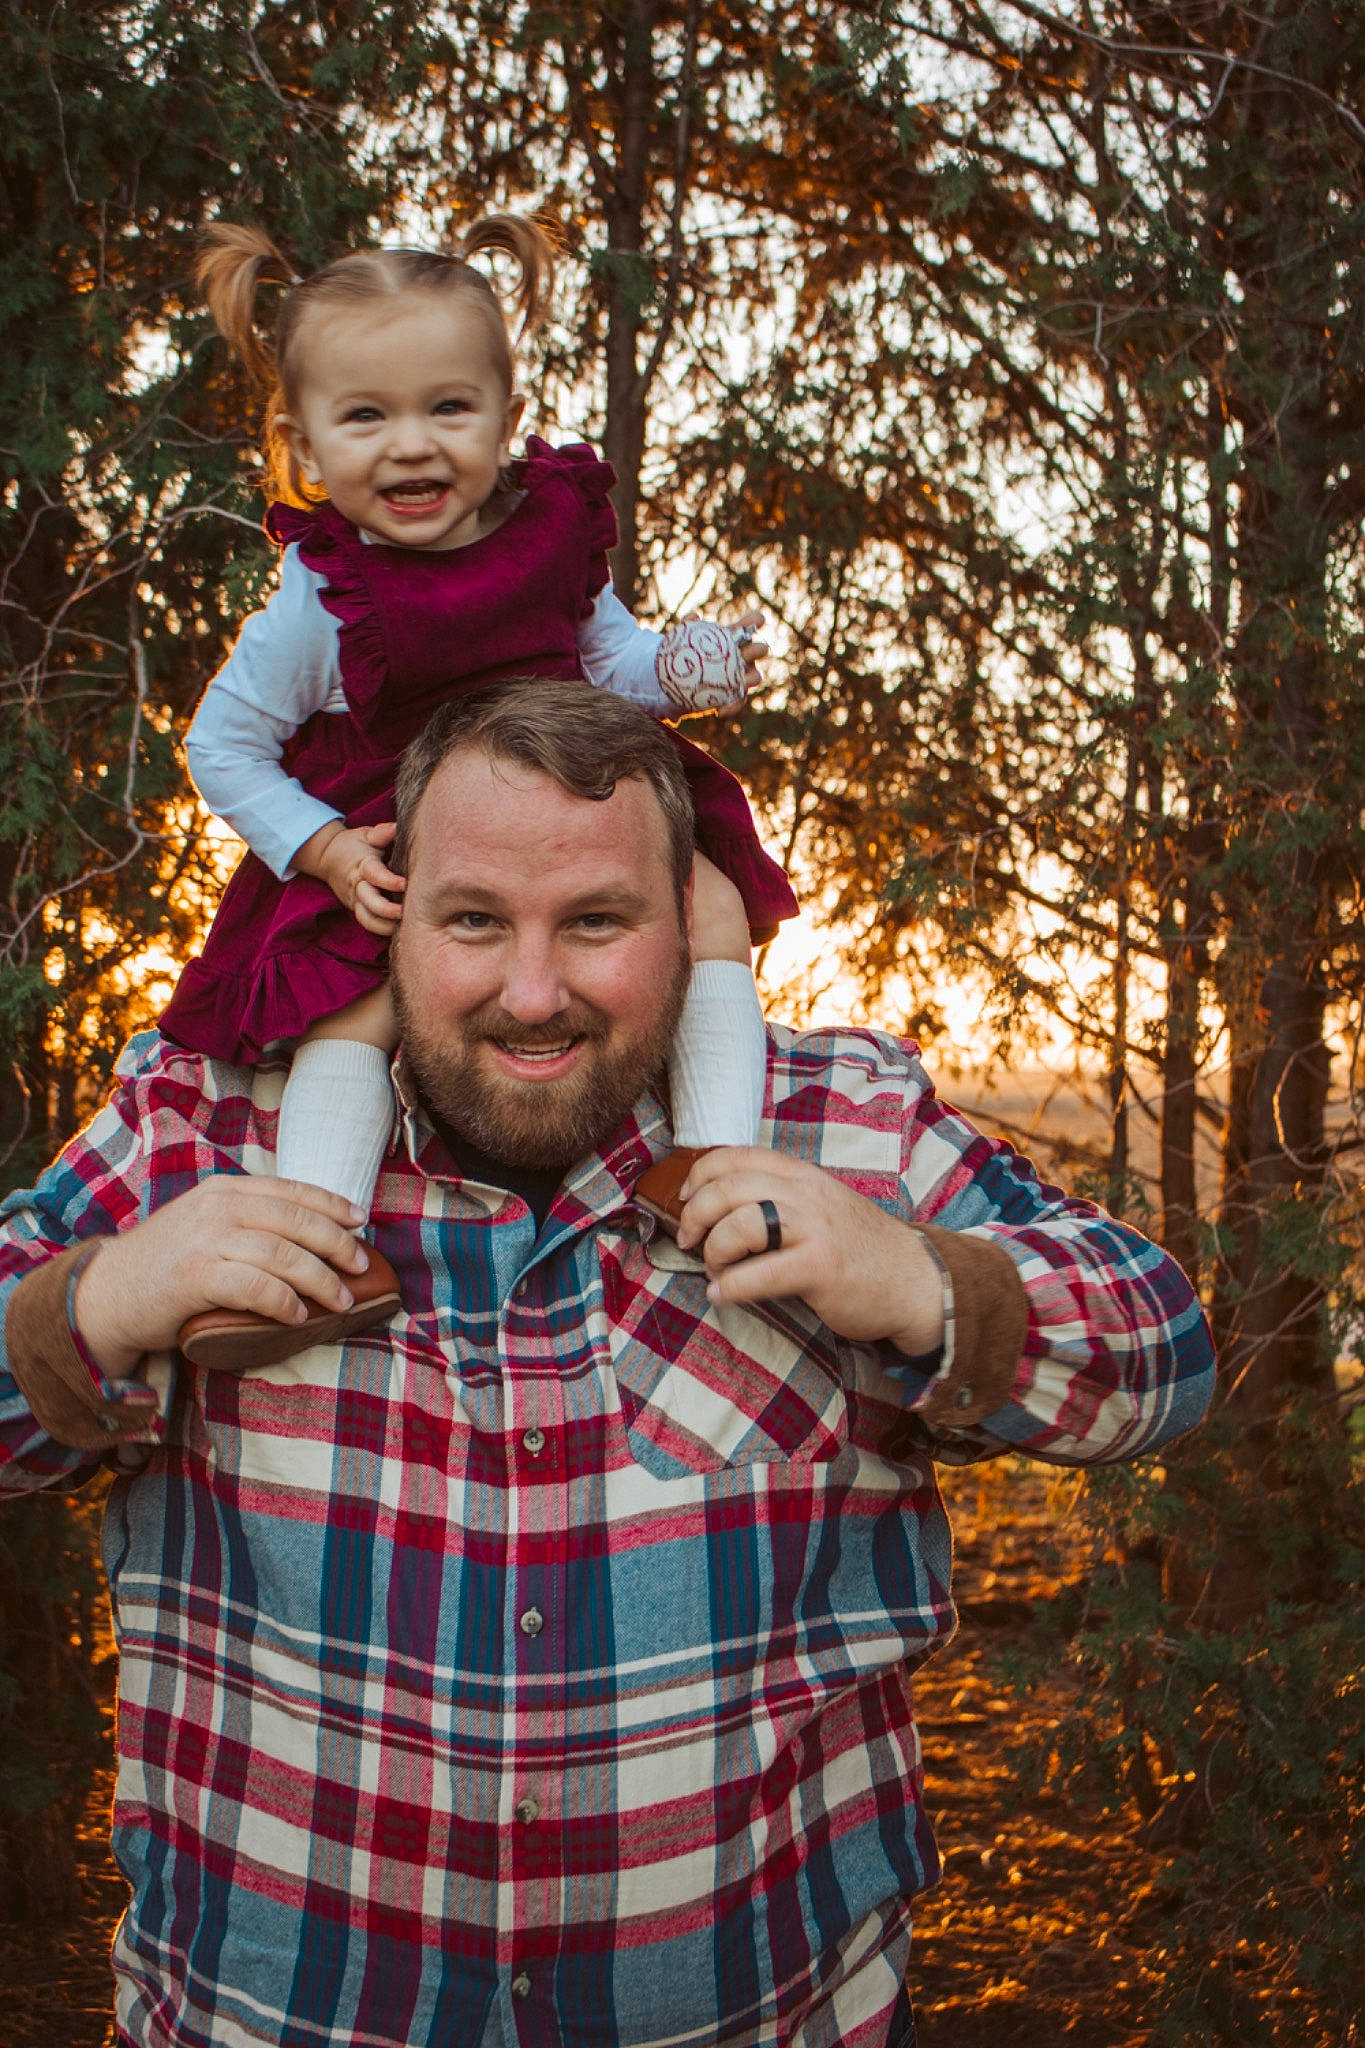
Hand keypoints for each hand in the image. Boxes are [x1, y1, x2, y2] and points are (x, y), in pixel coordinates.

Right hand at [72, 1177, 372, 1376]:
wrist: (105, 1295)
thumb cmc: (164, 1266)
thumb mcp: (205, 1227)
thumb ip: (246, 1223)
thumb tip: (310, 1238)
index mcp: (224, 1190)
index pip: (291, 1190)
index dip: (332, 1204)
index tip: (361, 1221)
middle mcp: (217, 1206)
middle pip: (296, 1220)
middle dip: (336, 1244)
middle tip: (360, 1266)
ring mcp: (206, 1239)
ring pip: (283, 1254)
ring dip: (320, 1280)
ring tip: (340, 1301)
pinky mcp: (195, 1276)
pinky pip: (256, 1287)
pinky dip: (284, 1302)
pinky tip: (298, 1316)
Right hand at [304, 822, 405, 934]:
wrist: (327, 856)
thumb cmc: (355, 844)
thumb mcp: (367, 834)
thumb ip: (383, 833)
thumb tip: (398, 827)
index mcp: (362, 865)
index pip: (374, 875)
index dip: (388, 881)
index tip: (404, 884)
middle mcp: (357, 886)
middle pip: (368, 902)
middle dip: (386, 910)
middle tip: (404, 912)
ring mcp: (355, 900)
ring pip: (366, 919)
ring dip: (384, 926)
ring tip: (404, 927)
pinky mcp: (356, 909)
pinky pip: (367, 924)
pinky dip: (381, 930)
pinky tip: (399, 931)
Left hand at [657, 613, 768, 713]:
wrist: (678, 682)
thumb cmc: (686, 655)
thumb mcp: (682, 640)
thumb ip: (687, 626)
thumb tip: (694, 616)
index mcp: (734, 638)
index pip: (749, 626)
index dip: (756, 621)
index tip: (758, 619)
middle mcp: (743, 655)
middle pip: (758, 650)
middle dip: (758, 650)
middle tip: (751, 652)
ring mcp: (741, 676)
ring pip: (755, 676)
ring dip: (751, 678)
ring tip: (742, 681)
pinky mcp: (734, 695)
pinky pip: (739, 700)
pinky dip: (732, 706)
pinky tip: (720, 710)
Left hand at [673, 1148, 945, 1356]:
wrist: (914, 1281)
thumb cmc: (858, 1249)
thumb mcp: (820, 1206)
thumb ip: (780, 1198)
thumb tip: (718, 1207)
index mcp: (802, 1175)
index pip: (736, 1156)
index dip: (699, 1175)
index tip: (686, 1198)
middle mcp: (806, 1193)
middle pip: (727, 1187)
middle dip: (695, 1215)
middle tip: (690, 1241)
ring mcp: (814, 1229)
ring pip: (738, 1225)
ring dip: (713, 1252)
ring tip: (716, 1271)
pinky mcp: (819, 1267)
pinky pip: (756, 1275)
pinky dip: (729, 1288)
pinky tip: (723, 1296)